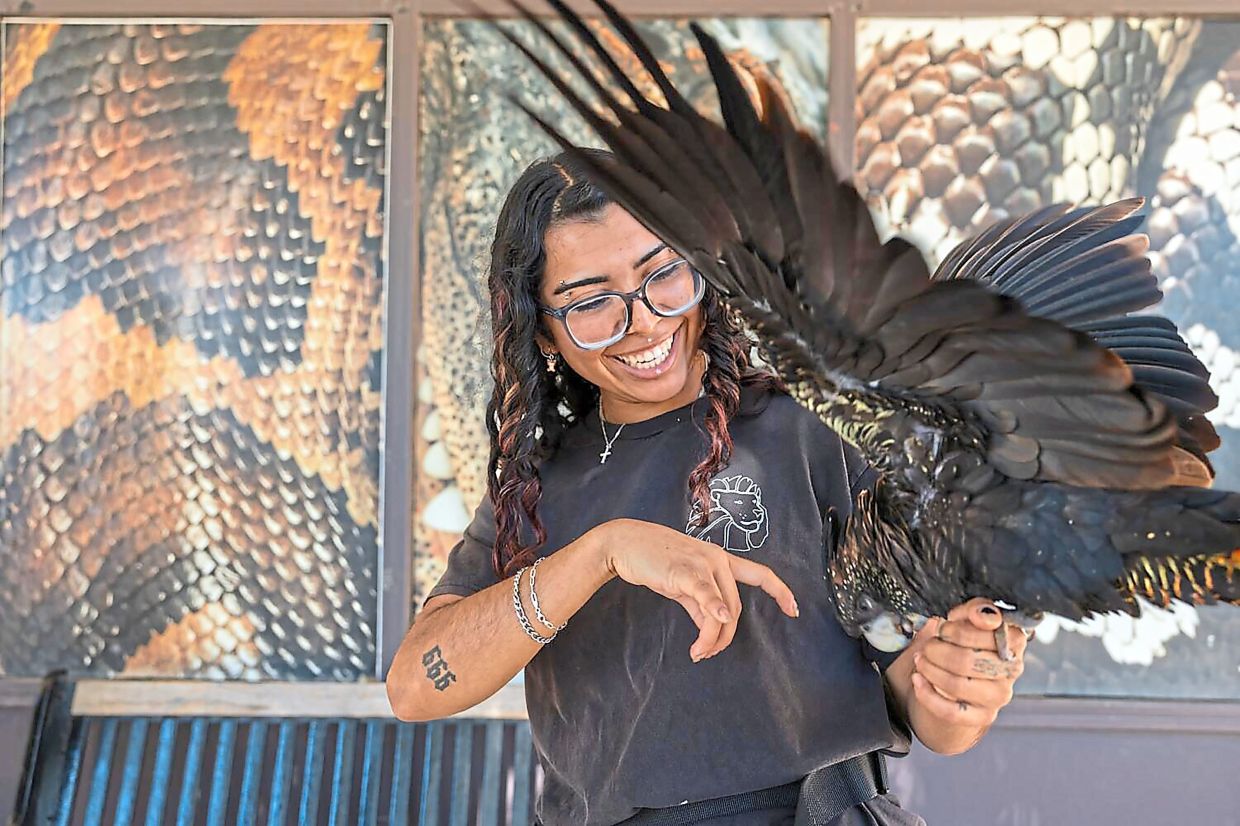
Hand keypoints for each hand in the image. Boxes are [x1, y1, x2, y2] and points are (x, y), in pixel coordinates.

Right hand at [594, 518, 798, 661]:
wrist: (626, 543)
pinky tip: (715, 624)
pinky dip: (713, 610)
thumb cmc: (655, 561)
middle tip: (707, 653)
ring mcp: (703, 563)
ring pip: (722, 609)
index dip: (780, 592)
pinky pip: (705, 595)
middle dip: (724, 637)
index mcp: (721, 560)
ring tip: (699, 653)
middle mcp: (718, 559)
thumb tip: (712, 628)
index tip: (794, 610)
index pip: (760, 574)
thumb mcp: (684, 584)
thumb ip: (700, 604)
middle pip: (735, 607)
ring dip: (712, 637)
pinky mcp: (684, 571)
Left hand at [908, 597, 1026, 727]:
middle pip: (968, 658)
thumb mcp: (962, 623)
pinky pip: (950, 710)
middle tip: (928, 646)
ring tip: (921, 661)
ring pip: (958, 684)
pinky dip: (927, 694)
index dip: (960, 627)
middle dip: (938, 649)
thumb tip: (979, 612)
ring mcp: (998, 695)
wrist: (950, 688)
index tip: (945, 625)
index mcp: (1012, 641)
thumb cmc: (958, 649)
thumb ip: (971, 611)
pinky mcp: (981, 717)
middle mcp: (1010, 669)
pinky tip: (918, 680)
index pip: (992, 631)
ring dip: (930, 669)